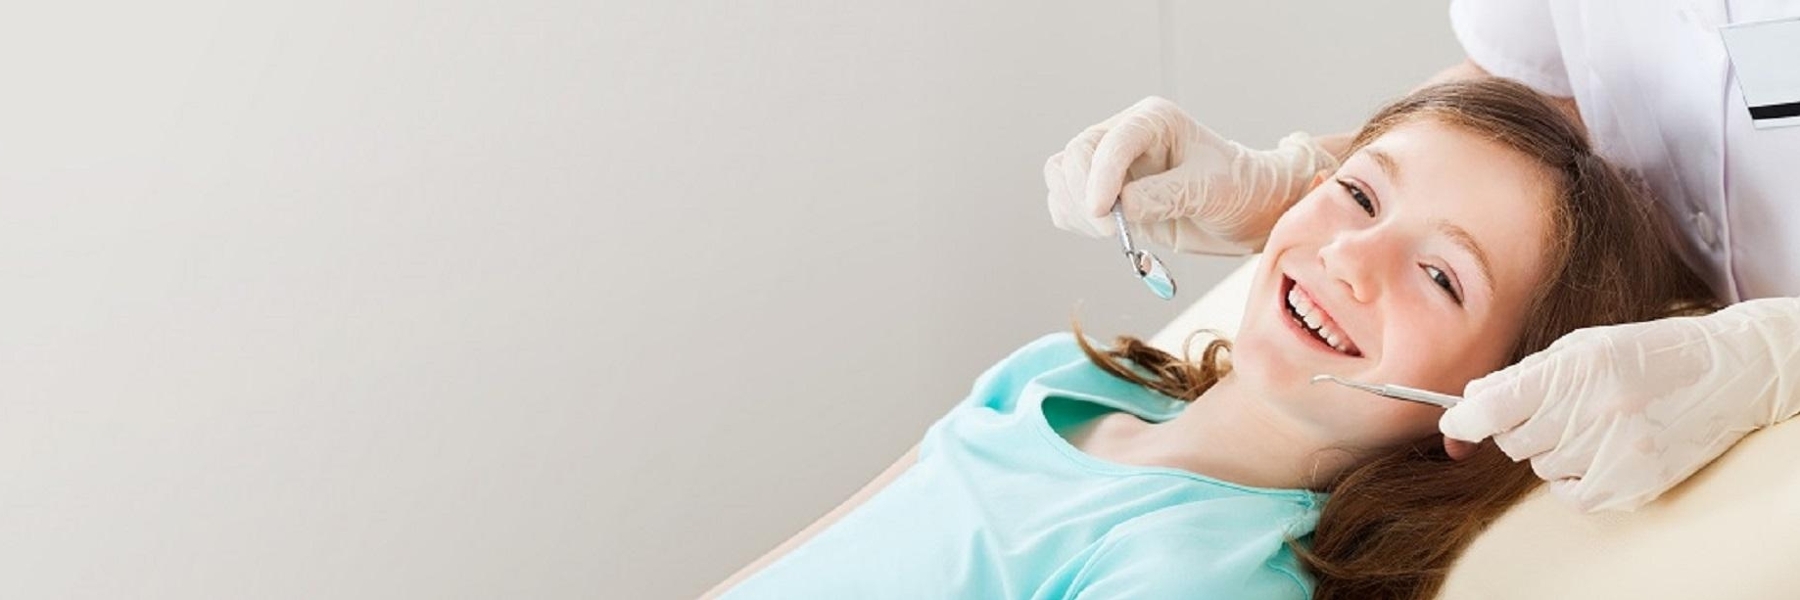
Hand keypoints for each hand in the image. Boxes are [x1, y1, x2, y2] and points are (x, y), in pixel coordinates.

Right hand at [1042, 96, 1337, 254]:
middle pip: (1076, 155)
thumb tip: (1120, 208)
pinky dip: (1074, 220)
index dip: (1100, 177)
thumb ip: (1166, 195)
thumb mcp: (1210, 189)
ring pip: (1061, 176)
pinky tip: (1106, 232)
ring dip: (1075, 209)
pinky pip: (1064, 200)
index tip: (1102, 214)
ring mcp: (1109, 164)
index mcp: (1154, 120)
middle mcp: (1125, 136)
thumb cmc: (1237, 189)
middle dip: (1085, 196)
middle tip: (1112, 232)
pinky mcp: (1102, 191)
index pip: (1112, 142)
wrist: (1245, 209)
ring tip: (1113, 233)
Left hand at [1440, 298, 1799, 511]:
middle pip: (1512, 441)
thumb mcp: (1583, 347)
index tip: (1455, 424)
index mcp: (1575, 370)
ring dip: (1552, 448)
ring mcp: (1615, 454)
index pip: (1492, 410)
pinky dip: (1574, 477)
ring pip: (1541, 466)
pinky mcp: (1633, 485)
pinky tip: (1601, 450)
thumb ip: (1523, 374)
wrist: (1726, 375)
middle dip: (1517, 426)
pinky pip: (1570, 494)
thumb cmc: (1646, 354)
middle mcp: (1593, 414)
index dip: (1463, 420)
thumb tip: (1469, 400)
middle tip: (1552, 408)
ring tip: (1593, 422)